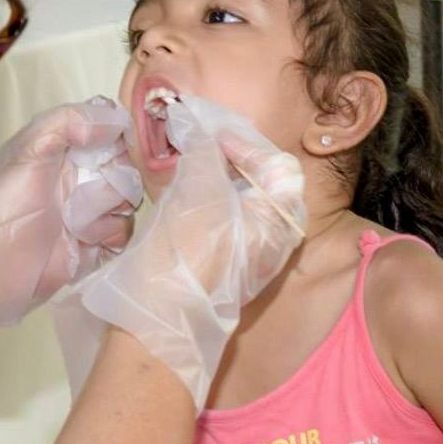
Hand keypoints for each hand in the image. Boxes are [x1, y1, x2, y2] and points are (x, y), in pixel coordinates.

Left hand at [0, 98, 142, 327]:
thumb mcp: (26, 152)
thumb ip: (67, 123)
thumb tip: (116, 120)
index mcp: (64, 149)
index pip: (111, 129)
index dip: (118, 137)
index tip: (111, 150)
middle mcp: (79, 178)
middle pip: (127, 167)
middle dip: (115, 179)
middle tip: (82, 194)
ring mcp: (87, 214)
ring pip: (129, 203)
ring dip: (109, 211)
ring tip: (76, 223)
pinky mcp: (92, 248)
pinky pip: (123, 236)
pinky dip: (111, 238)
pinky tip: (84, 241)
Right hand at [70, 96, 305, 407]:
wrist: (160, 319)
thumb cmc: (188, 251)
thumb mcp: (199, 185)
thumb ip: (204, 147)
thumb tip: (196, 124)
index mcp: (282, 220)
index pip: (275, 163)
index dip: (242, 141)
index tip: (208, 135)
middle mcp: (274, 242)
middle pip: (256, 184)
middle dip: (224, 160)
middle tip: (193, 144)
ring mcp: (250, 260)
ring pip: (235, 206)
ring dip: (210, 182)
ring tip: (181, 168)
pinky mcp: (223, 273)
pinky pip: (220, 228)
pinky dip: (202, 207)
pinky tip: (177, 201)